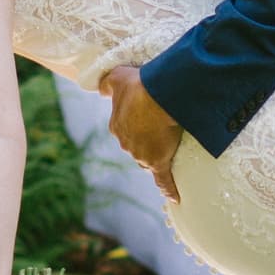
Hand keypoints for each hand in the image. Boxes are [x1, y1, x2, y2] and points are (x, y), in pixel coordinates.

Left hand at [104, 65, 186, 202]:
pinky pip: (163, 179)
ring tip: (172, 150)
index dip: (137, 129)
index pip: (126, 133)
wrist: (156, 96)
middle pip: (138, 149)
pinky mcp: (158, 162)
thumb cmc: (138, 85)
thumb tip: (99, 90)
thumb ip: (107, 83)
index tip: (148, 123)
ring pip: (149, 161)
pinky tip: (175, 197)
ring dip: (158, 157)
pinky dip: (169, 189)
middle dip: (147, 145)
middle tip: (162, 134)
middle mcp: (126, 144)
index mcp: (117, 126)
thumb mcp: (118, 77)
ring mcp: (142, 155)